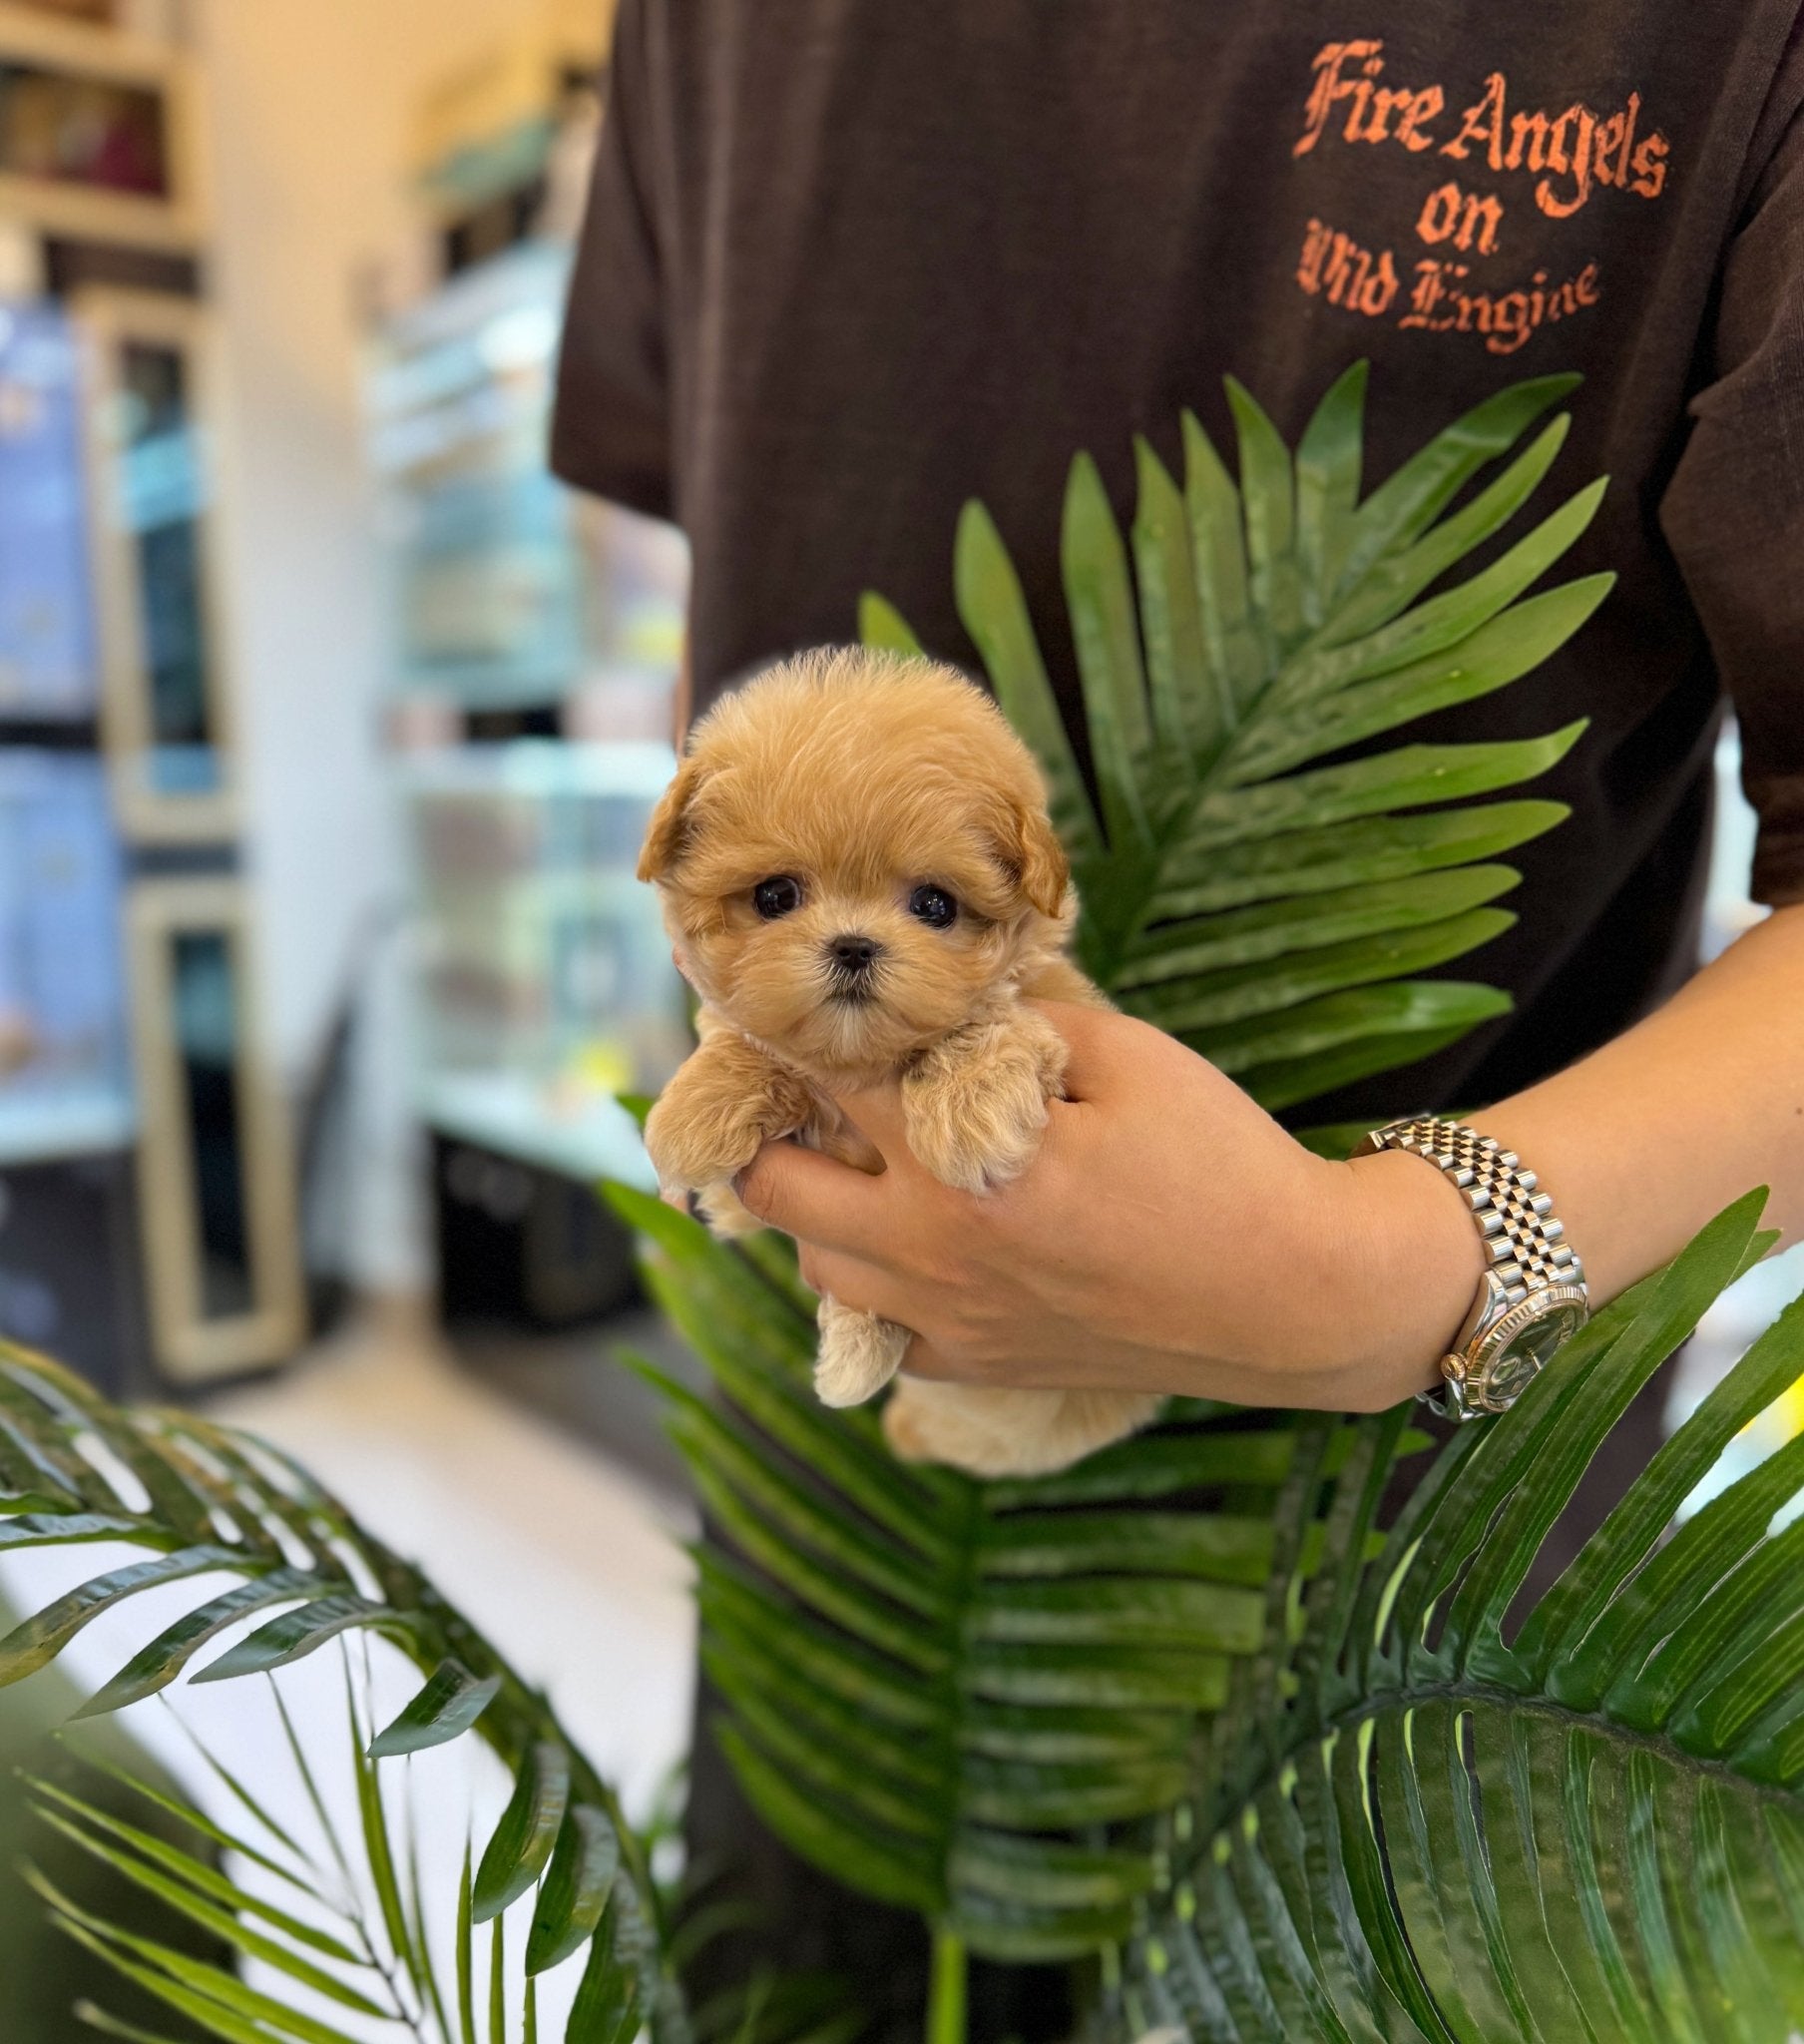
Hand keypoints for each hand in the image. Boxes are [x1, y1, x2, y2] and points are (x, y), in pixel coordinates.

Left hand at [734, 1002, 1483, 1410]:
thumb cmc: (1222, 1165)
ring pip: (817, 1267)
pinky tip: (921, 1246)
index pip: (828, 1081)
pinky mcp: (981, 1366)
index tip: (795, 1007)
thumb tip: (959, 1003)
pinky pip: (881, 1331)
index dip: (801, 1033)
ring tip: (868, 1165)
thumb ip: (1024, 1023)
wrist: (1299, 1296)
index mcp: (957, 1164)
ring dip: (821, 1209)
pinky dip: (877, 1286)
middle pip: (775, 1190)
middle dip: (773, 1131)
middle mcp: (930, 1252)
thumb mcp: (1127, 1055)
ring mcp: (950, 1321)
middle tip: (808, 1094)